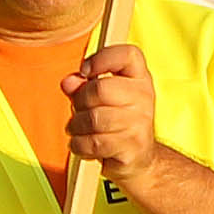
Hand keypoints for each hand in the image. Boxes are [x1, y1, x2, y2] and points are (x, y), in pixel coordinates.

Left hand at [64, 44, 159, 173]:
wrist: (139, 159)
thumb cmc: (115, 123)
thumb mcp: (99, 99)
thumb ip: (82, 87)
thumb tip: (68, 82)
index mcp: (140, 79)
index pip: (128, 55)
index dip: (102, 58)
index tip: (86, 71)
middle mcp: (145, 97)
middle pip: (100, 89)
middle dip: (80, 101)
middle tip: (80, 111)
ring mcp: (141, 123)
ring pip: (93, 118)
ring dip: (76, 127)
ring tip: (80, 131)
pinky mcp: (132, 148)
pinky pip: (92, 143)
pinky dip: (79, 146)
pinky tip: (84, 146)